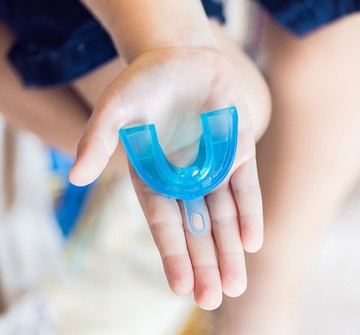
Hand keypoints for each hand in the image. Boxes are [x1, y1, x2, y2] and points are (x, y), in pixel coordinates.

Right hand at [69, 46, 262, 309]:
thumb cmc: (143, 81)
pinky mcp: (237, 151)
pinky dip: (249, 213)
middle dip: (204, 263)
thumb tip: (76, 176)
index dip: (172, 254)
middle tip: (212, 299)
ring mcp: (213, 166)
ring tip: (235, 284)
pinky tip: (251, 242)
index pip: (163, 223)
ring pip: (223, 215)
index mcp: (153, 176)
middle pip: (195, 228)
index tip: (181, 287)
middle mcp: (183, 178)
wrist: (181, 59)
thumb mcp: (115, 107)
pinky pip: (245, 188)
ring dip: (229, 249)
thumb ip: (97, 140)